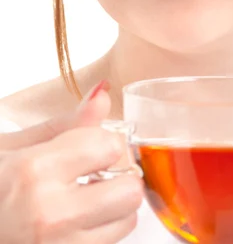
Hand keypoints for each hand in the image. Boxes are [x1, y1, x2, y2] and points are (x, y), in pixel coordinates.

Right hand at [0, 83, 142, 242]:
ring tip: (82, 198)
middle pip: (128, 189)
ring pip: (124, 222)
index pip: (109, 145)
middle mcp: (48, 213)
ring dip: (113, 207)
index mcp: (34, 171)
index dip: (104, 141)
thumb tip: (103, 95)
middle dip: (118, 176)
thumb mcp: (10, 147)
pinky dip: (100, 231)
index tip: (91, 146)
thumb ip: (64, 125)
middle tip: (95, 173)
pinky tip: (73, 220)